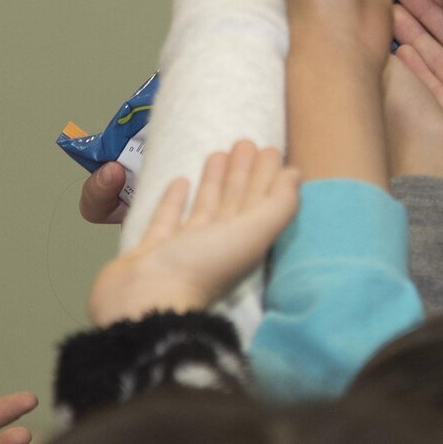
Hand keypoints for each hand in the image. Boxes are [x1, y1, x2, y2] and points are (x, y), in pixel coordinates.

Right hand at [86, 142, 300, 325]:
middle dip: (242, 173)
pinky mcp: (154, 249)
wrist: (147, 301)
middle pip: (235, 202)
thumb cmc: (205, 265)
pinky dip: (176, 200)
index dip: (267, 177)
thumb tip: (296, 174)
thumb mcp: (253, 233)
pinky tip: (180, 179)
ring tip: (218, 152)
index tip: (270, 148)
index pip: (261, 203)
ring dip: (213, 181)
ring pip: (205, 207)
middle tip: (244, 142)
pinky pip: (168, 219)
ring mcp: (185, 248)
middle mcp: (218, 245)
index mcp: (245, 243)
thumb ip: (278, 205)